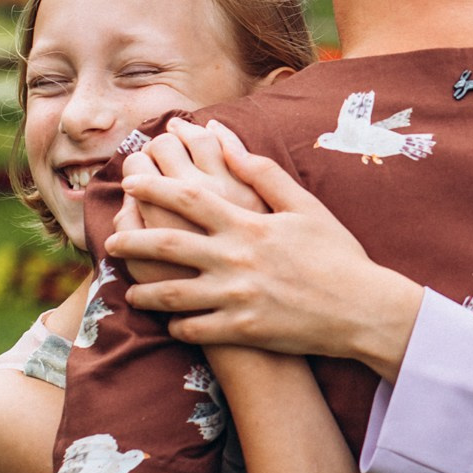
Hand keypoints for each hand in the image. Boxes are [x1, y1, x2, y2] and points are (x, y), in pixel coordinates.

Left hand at [109, 119, 424, 376]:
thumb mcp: (305, 206)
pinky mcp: (242, 330)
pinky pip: (196, 329)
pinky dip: (177, 327)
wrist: (362, 309)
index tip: (131, 183)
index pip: (189, 199)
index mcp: (250, 225)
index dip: (155, 189)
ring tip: (131, 291)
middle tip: (111, 241)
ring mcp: (236, 298)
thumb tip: (227, 142)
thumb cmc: (337, 254)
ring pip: (173, 295)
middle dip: (133, 242)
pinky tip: (169, 323)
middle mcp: (236, 260)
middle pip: (168, 247)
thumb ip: (263, 174)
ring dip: (146, 292)